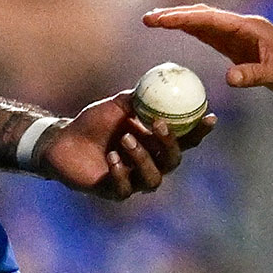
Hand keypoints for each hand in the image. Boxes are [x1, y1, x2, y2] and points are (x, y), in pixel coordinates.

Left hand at [40, 91, 214, 201]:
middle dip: (169, 145)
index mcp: (154, 144)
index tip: (209, 116)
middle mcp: (149, 164)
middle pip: (172, 162)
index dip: (199, 131)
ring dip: (143, 158)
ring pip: (153, 179)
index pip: (185, 141)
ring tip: (125, 139)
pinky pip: (125, 188)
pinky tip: (111, 157)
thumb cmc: (93, 122)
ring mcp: (133, 180)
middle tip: (158, 126)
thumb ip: (140, 97)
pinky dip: (121, 172)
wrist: (62, 140)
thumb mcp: (118, 105)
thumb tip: (162, 81)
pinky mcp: (114, 192)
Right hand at [143, 5, 272, 104]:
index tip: (159, 20)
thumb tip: (227, 78)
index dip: (182, 18)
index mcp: (250, 28)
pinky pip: (213, 36)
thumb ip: (254, 75)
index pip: (209, 19)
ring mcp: (242, 37)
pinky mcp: (243, 48)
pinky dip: (194, 32)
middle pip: (203, 16)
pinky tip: (181, 33)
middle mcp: (243, 27)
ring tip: (155, 22)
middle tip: (148, 19)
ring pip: (206, 23)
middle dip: (175, 15)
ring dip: (182, 21)